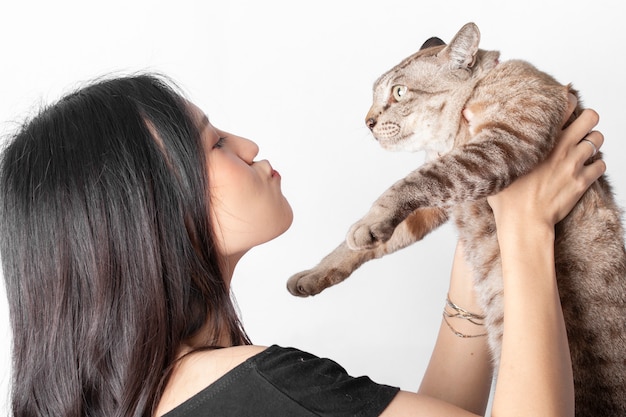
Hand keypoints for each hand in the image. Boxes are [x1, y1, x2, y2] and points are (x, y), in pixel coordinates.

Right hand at [487, 96, 605, 228]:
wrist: (524, 223)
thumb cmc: (505, 197)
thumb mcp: (490, 163)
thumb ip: (482, 137)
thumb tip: (466, 113)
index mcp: (540, 139)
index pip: (565, 106)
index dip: (568, 102)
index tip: (564, 105)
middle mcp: (561, 147)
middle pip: (591, 117)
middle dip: (586, 120)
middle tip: (577, 128)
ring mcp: (574, 164)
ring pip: (598, 139)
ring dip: (591, 142)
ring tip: (581, 148)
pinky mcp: (582, 182)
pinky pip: (601, 165)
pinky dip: (595, 165)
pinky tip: (584, 169)